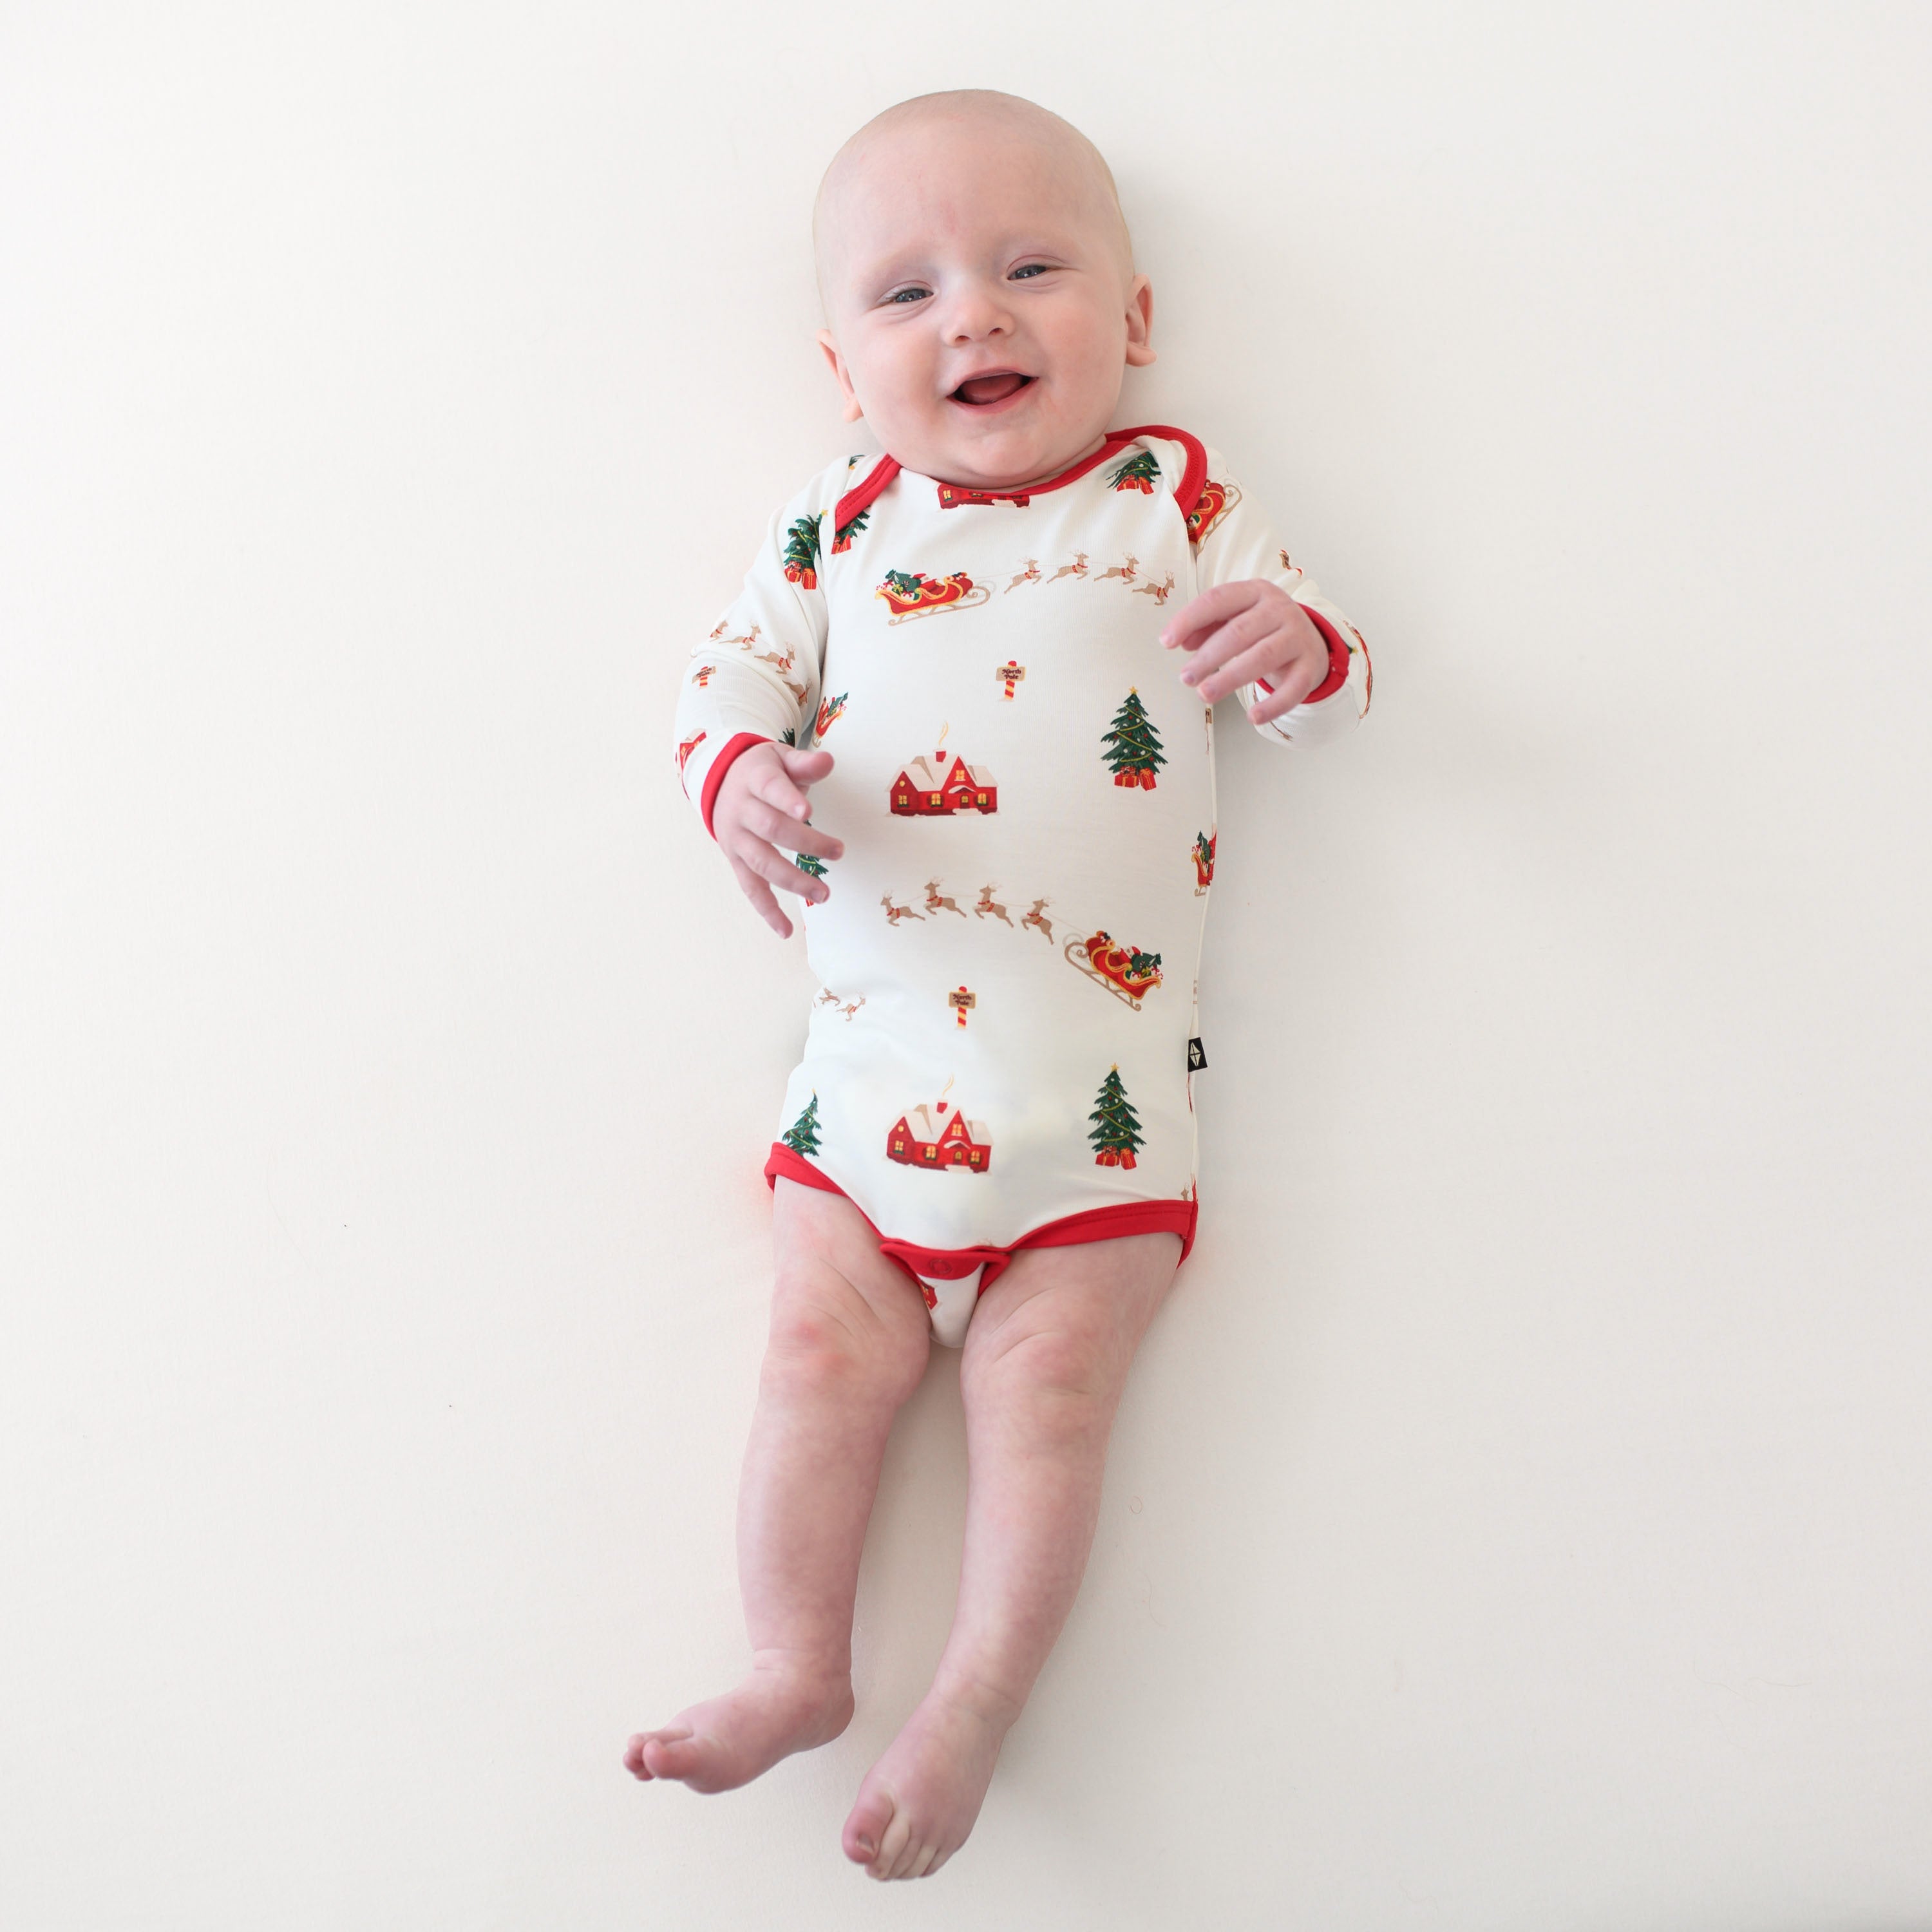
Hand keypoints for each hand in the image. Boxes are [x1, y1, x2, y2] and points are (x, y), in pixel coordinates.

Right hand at [712, 742, 843, 937]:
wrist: (720, 782)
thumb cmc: (761, 771)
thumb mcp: (780, 758)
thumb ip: (805, 763)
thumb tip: (828, 762)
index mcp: (755, 780)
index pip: (770, 789)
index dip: (787, 799)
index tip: (807, 811)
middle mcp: (741, 811)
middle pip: (771, 829)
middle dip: (806, 842)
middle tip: (839, 851)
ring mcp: (737, 840)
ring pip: (762, 863)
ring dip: (793, 880)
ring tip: (825, 893)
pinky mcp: (737, 861)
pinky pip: (750, 888)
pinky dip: (767, 911)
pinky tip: (786, 930)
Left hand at [1160, 578, 1327, 724]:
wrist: (1310, 640)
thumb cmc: (1261, 628)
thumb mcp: (1235, 618)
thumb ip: (1207, 626)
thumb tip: (1181, 642)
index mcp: (1256, 592)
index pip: (1218, 600)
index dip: (1189, 619)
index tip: (1166, 643)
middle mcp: (1280, 610)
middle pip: (1239, 632)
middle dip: (1209, 656)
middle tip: (1186, 678)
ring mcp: (1298, 637)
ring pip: (1263, 656)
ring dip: (1231, 677)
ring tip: (1205, 694)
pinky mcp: (1310, 666)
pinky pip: (1293, 688)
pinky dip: (1273, 704)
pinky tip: (1253, 717)